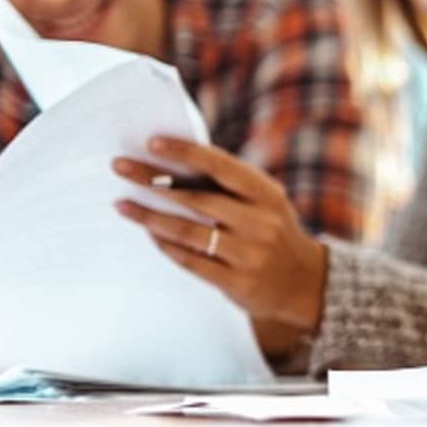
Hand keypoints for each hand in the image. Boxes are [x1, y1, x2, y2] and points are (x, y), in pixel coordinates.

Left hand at [113, 139, 327, 358]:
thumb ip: (231, 186)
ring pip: (189, 232)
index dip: (186, 153)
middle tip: (120, 167)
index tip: (152, 143)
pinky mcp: (237, 282)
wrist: (305, 282)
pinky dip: (167, 246)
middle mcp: (261, 223)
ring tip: (122, 204)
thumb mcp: (266, 203)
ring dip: (150, 217)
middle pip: (197, 198)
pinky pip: (191, 261)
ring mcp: (249, 254)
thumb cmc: (273, 232)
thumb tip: (176, 163)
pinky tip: (150, 234)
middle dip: (153, 181)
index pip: (222, 167)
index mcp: (267, 195)